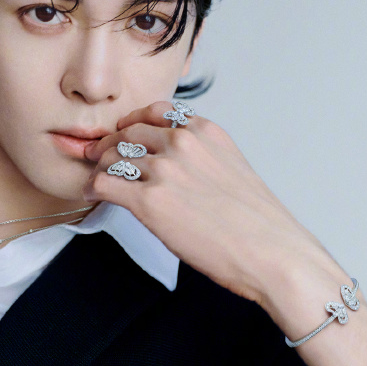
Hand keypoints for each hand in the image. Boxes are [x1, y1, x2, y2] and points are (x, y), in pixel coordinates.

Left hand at [83, 100, 339, 314]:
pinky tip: (94, 195)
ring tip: (98, 180)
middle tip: (98, 157)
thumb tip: (174, 165)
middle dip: (110, 145)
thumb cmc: (258, 224)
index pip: (155, 112)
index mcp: (206, 131)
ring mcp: (165, 170)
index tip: (123, 134)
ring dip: (101, 168)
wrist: (272, 253)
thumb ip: (202, 156)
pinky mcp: (149, 201)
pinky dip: (94, 188)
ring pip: (111, 156)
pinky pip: (104, 184)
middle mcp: (183, 143)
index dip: (132, 124)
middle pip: (127, 133)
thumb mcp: (232, 169)